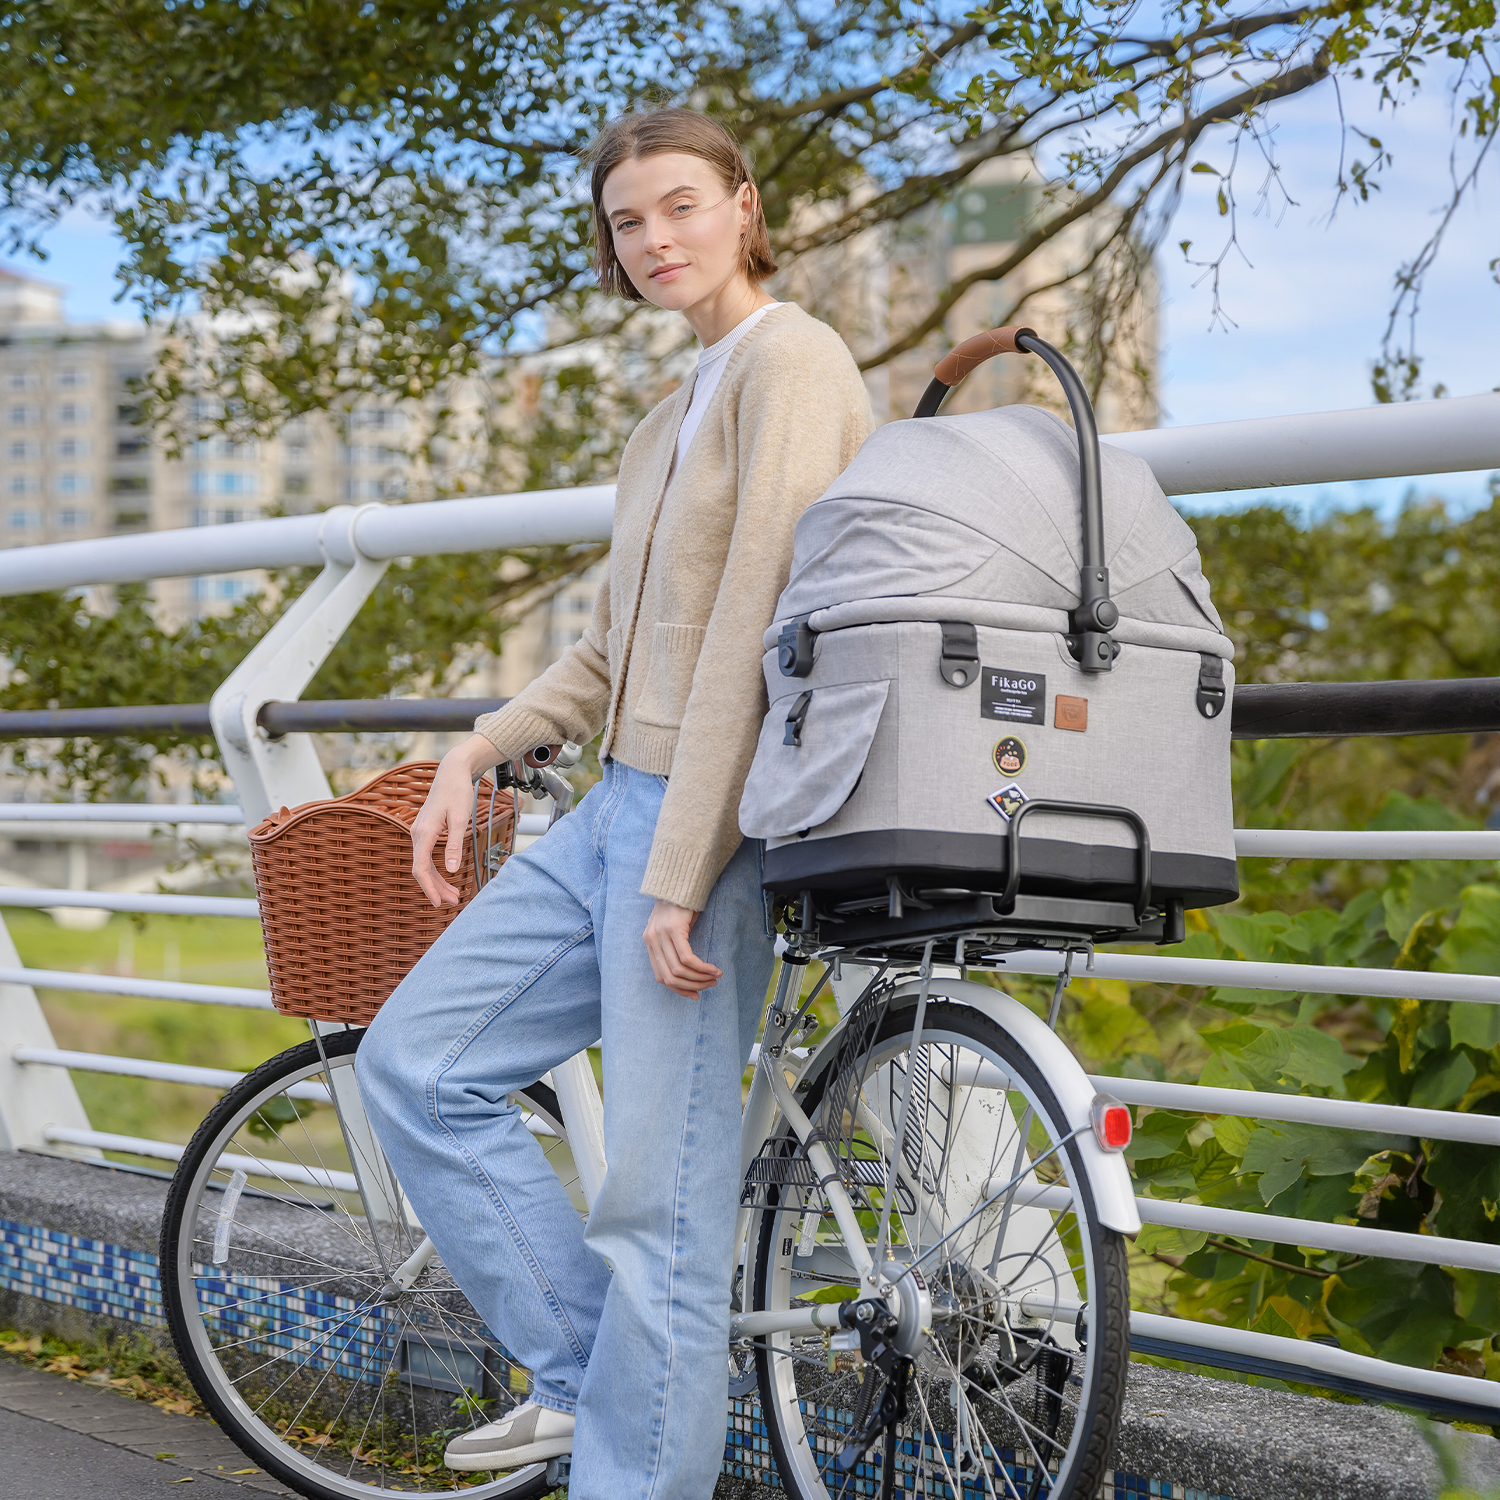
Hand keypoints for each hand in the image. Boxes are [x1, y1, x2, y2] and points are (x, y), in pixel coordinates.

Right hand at [410, 735, 499, 906]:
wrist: (452, 772)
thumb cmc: (457, 791)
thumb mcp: (460, 818)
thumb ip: (456, 844)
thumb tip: (452, 869)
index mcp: (423, 833)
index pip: (420, 868)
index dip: (428, 888)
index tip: (437, 902)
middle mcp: (417, 834)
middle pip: (422, 869)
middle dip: (436, 888)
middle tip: (452, 902)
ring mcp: (420, 833)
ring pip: (425, 864)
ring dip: (437, 880)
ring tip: (453, 895)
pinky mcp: (426, 832)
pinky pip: (427, 856)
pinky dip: (436, 869)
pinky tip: (447, 877)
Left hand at [643, 898, 722, 998]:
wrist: (681, 880)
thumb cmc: (681, 904)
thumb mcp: (673, 927)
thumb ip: (674, 946)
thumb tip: (688, 971)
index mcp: (649, 942)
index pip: (660, 976)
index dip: (678, 989)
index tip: (695, 994)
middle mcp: (652, 940)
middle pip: (670, 977)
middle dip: (691, 986)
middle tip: (709, 985)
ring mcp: (661, 935)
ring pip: (679, 970)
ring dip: (700, 978)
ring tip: (715, 978)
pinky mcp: (673, 930)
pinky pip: (688, 958)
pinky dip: (702, 968)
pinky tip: (714, 969)